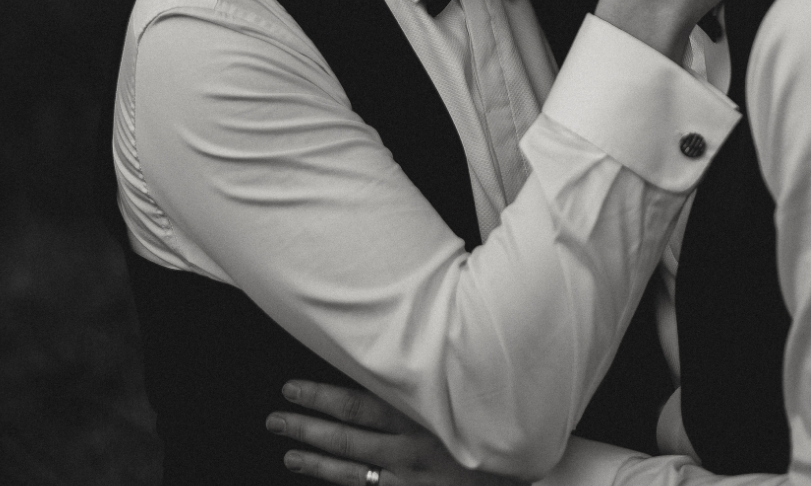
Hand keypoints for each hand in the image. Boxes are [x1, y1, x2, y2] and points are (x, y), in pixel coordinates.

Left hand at [268, 382, 519, 484]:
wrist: (535, 471)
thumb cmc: (497, 419)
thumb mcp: (465, 389)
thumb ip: (431, 369)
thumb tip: (397, 339)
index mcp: (420, 412)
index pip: (357, 402)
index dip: (319, 396)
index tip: (289, 389)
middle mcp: (412, 447)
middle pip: (347, 437)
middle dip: (306, 427)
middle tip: (274, 420)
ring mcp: (414, 478)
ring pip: (354, 471)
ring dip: (318, 461)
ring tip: (289, 454)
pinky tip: (326, 480)